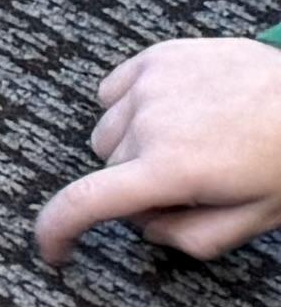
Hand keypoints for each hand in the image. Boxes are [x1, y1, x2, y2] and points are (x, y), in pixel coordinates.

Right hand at [40, 35, 280, 265]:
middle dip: (137, 184)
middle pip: (109, 170)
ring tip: (189, 142)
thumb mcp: (255, 219)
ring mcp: (150, 85)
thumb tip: (149, 229)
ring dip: (134, 145)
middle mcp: (150, 124)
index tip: (51, 248)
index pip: (86, 202)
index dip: (57, 230)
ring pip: (108, 132)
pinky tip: (172, 113)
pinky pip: (112, 92)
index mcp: (172, 169)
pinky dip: (130, 109)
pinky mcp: (157, 58)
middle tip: (190, 182)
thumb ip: (191, 239)